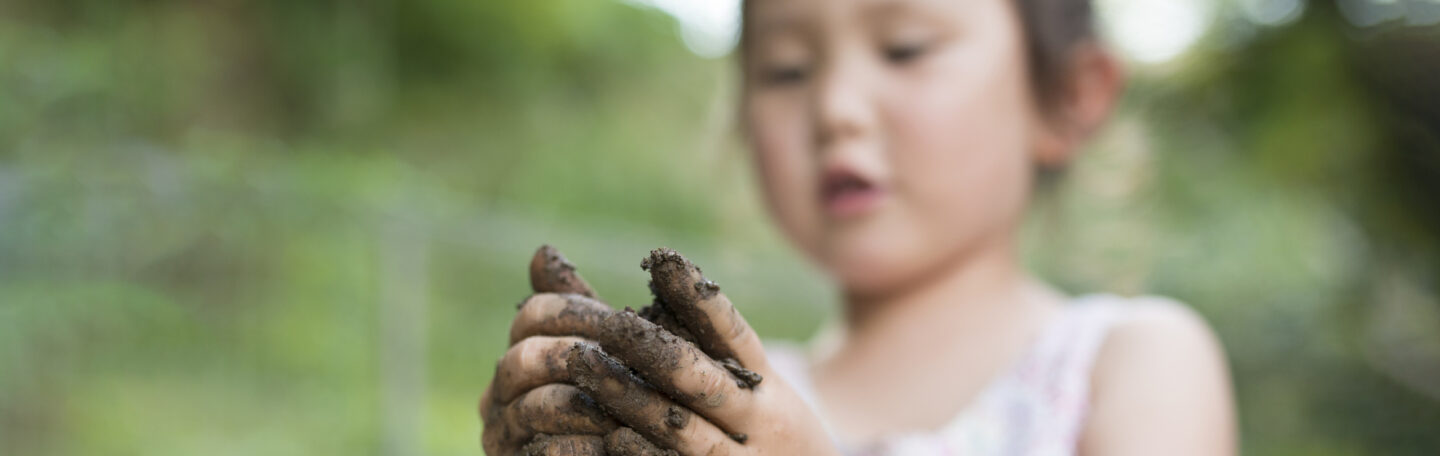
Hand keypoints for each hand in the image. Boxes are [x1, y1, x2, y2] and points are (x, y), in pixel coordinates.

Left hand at [481, 246, 838, 455]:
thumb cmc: (767, 437)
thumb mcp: (755, 392)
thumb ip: (706, 343)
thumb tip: (658, 264)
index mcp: (765, 386)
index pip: (733, 334)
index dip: (699, 298)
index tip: (664, 260)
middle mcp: (757, 422)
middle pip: (704, 379)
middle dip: (652, 348)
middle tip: (606, 321)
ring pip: (685, 430)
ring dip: (632, 398)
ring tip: (586, 367)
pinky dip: (646, 455)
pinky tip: (612, 439)